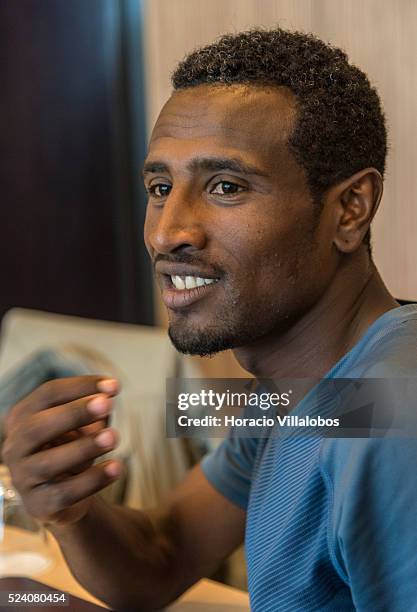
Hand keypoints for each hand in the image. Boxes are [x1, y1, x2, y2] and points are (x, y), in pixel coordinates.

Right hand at [2, 376, 121, 526]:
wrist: (66, 496)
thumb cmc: (72, 447)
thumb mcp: (82, 425)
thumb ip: (93, 410)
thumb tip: (107, 395)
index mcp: (22, 417)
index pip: (47, 394)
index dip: (80, 387)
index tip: (114, 385)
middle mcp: (15, 446)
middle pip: (38, 426)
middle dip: (74, 413)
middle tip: (106, 404)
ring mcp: (23, 478)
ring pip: (48, 463)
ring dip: (84, 447)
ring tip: (114, 437)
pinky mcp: (38, 505)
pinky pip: (65, 493)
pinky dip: (92, 480)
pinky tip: (115, 467)